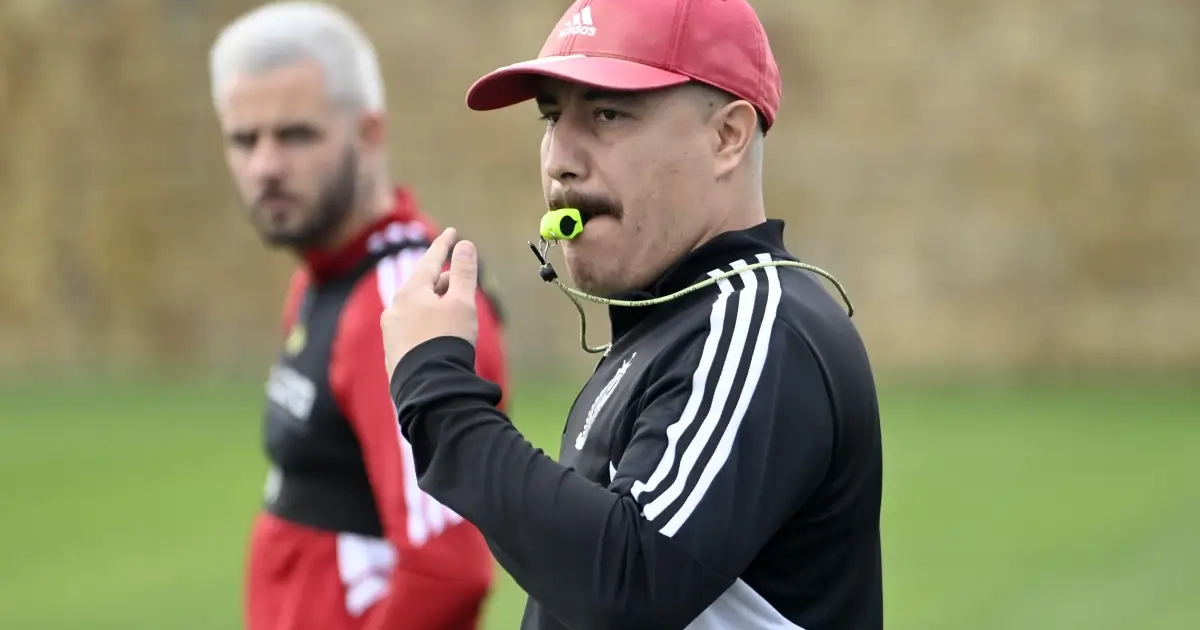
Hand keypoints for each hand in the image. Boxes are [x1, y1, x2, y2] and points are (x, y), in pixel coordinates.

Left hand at [382, 227, 479, 378]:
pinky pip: (412, 330)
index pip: (430, 260)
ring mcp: (391, 332)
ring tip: (452, 313)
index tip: (453, 231)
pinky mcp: (394, 354)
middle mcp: (395, 309)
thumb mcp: (462, 302)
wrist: (429, 387)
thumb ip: (463, 272)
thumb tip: (465, 245)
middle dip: (443, 281)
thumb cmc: (447, 340)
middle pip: (423, 286)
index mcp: (411, 292)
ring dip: (435, 305)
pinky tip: (437, 337)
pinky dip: (428, 326)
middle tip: (460, 280)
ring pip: (416, 309)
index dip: (444, 245)